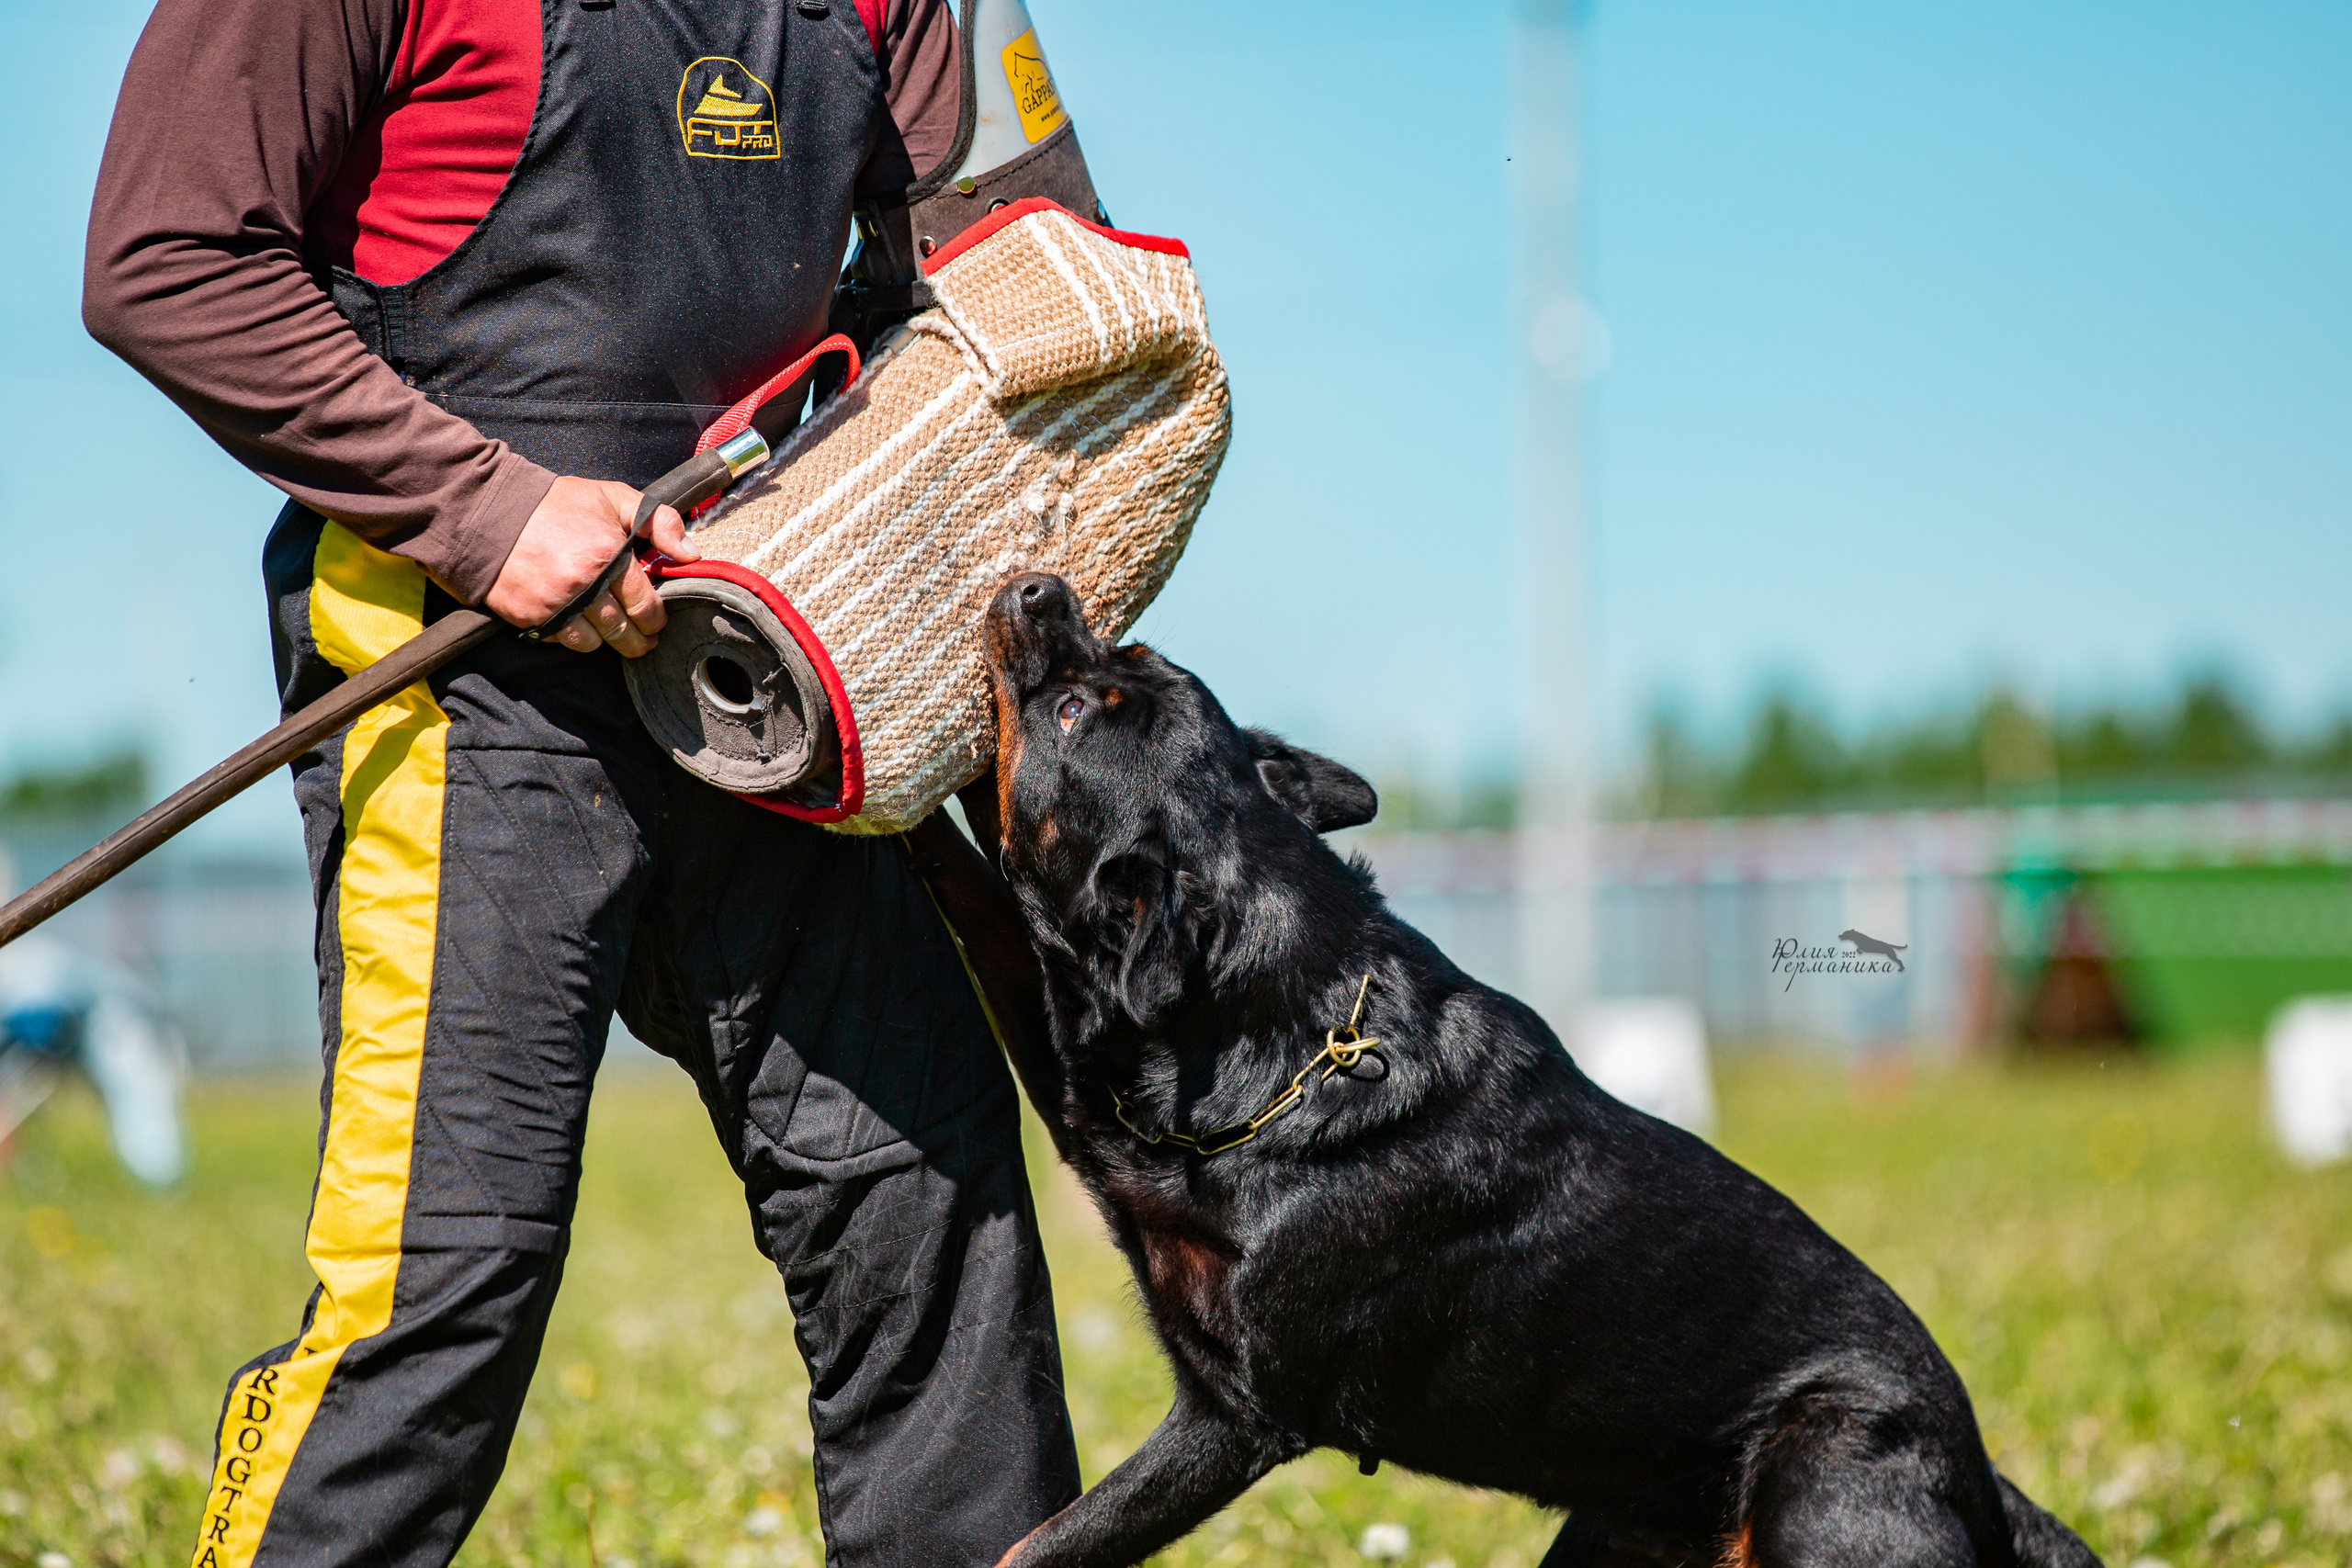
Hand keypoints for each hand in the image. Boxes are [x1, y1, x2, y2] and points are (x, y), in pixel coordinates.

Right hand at [485, 476, 702, 655]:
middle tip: (645, 641)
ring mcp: (554, 604)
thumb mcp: (612, 497)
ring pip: (594, 644)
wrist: (489, 511)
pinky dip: (573, 638)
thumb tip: (691, 554)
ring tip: (614, 636)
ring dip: (607, 643)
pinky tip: (579, 626)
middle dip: (639, 641)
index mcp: (608, 556)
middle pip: (622, 632)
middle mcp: (584, 586)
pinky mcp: (529, 616)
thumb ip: (659, 521)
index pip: (645, 605)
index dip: (656, 618)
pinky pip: (561, 641)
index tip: (657, 621)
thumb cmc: (555, 503)